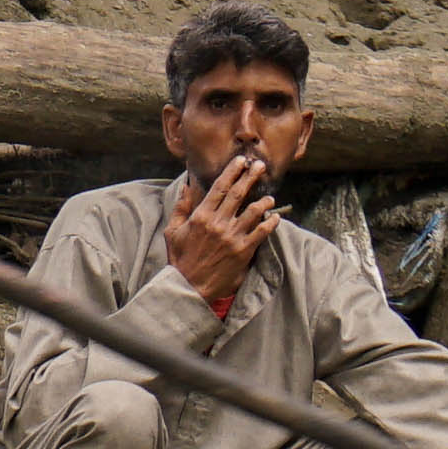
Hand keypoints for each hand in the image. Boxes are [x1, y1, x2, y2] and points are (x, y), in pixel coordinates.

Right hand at [165, 151, 281, 317]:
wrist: (190, 286)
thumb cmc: (180, 258)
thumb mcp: (173, 231)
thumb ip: (181, 207)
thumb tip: (186, 186)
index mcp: (201, 216)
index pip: (220, 188)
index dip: (232, 172)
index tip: (241, 162)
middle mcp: (218, 223)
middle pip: (238, 194)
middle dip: (250, 177)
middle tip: (260, 166)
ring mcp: (232, 237)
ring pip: (253, 212)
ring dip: (264, 201)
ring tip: (270, 196)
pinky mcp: (243, 251)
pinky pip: (261, 232)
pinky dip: (270, 223)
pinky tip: (275, 218)